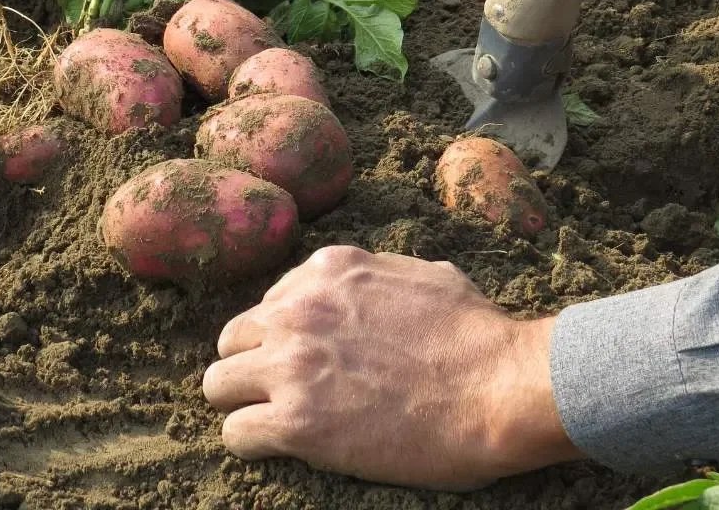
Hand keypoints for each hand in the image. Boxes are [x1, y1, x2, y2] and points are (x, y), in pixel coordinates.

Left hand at [202, 246, 580, 489]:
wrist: (499, 387)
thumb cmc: (479, 334)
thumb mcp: (424, 275)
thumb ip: (376, 277)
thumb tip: (368, 289)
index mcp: (328, 271)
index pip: (272, 301)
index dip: (287, 335)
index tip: (308, 358)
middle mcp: (298, 310)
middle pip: (234, 338)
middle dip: (253, 364)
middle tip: (284, 392)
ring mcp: (292, 365)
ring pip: (218, 384)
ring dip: (243, 403)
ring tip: (273, 421)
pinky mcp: (295, 422)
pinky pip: (236, 433)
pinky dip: (252, 444)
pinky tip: (279, 448)